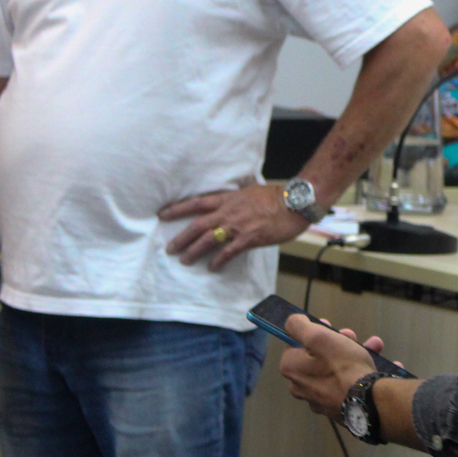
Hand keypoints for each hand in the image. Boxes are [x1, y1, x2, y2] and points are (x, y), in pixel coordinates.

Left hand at [160, 182, 309, 269]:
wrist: (294, 204)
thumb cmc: (277, 196)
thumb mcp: (252, 189)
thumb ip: (240, 192)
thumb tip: (238, 189)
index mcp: (228, 199)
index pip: (196, 203)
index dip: (177, 208)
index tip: (162, 214)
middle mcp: (228, 212)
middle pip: (197, 225)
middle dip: (181, 237)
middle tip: (169, 248)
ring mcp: (237, 226)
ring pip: (208, 240)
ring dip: (193, 251)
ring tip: (184, 260)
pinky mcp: (248, 239)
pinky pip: (228, 252)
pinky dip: (218, 261)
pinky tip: (212, 267)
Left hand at [278, 314, 381, 416]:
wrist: (368, 403)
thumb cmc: (342, 367)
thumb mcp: (319, 337)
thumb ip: (299, 326)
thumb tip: (292, 322)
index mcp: (292, 369)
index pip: (295, 343)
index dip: (313, 330)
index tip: (329, 325)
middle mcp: (302, 387)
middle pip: (319, 356)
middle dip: (339, 342)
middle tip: (353, 336)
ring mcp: (322, 400)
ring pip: (337, 370)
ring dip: (356, 354)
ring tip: (376, 346)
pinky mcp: (340, 409)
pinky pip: (351, 386)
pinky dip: (364, 374)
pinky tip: (382, 367)